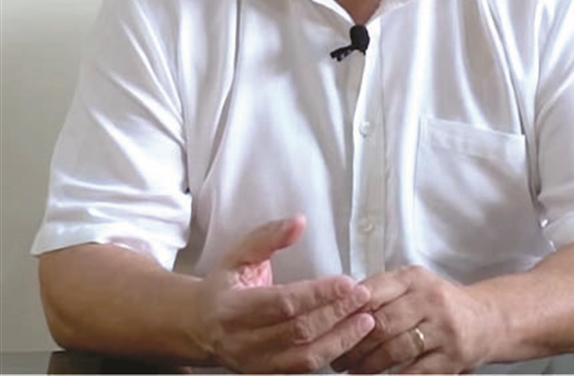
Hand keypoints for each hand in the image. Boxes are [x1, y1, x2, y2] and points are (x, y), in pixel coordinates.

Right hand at [194, 215, 375, 371]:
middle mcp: (243, 341)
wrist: (198, 325)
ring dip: (340, 339)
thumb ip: (269, 236)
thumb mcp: (239, 253)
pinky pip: (304, 370)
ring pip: (305, 357)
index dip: (317, 294)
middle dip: (336, 313)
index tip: (346, 281)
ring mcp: (255, 363)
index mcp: (233, 307)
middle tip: (362, 295)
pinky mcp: (268, 375)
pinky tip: (350, 338)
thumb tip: (299, 222)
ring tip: (365, 319)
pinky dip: (331, 354)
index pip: (283, 303)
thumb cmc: (224, 284)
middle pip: (298, 331)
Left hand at [331, 265, 490, 373]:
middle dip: (354, 344)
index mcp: (414, 278)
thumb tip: (341, 307)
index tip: (329, 325)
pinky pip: (416, 372)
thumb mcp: (414, 286)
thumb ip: (383, 292)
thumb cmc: (438, 302)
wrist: (486, 319)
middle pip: (383, 323)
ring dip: (368, 365)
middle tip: (336, 356)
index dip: (349, 310)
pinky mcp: (452, 357)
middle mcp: (429, 299)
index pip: (374, 291)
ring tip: (350, 371)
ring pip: (396, 349)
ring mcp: (443, 329)